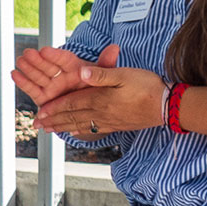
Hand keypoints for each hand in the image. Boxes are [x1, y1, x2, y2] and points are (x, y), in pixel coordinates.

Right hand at [11, 44, 113, 104]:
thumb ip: (106, 63)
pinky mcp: (44, 97)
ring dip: (28, 69)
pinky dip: (23, 82)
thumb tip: (115, 48)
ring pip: (38, 76)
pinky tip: (14, 74)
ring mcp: (51, 85)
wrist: (91, 109)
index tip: (45, 50)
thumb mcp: (106, 76)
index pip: (64, 59)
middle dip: (37, 60)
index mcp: (74, 67)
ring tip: (20, 61)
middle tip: (28, 53)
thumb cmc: (97, 89)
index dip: (55, 55)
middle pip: (48, 66)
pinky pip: (32, 89)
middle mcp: (60, 75)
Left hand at [33, 47, 167, 137]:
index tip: (39, 113)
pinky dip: (82, 131)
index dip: (53, 108)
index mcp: (100, 98)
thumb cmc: (147, 86)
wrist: (169, 106)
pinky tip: (76, 133)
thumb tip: (80, 72)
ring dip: (64, 127)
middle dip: (53, 120)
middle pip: (72, 117)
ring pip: (81, 125)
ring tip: (50, 130)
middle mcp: (102, 113)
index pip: (70, 103)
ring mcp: (110, 121)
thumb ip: (100, 74)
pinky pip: (95, 129)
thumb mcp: (124, 74)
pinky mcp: (118, 125)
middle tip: (37, 125)